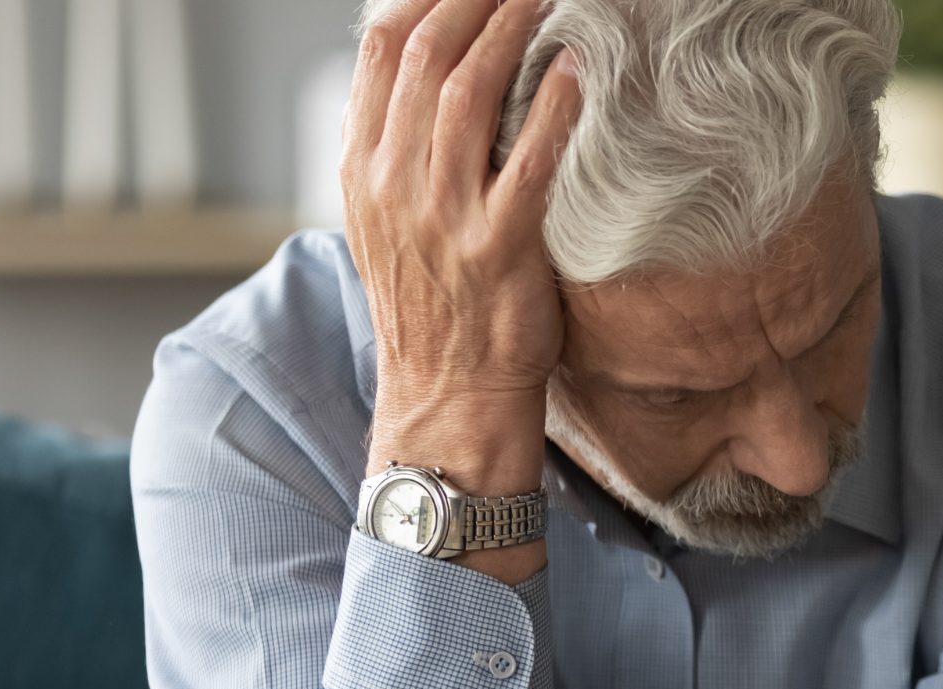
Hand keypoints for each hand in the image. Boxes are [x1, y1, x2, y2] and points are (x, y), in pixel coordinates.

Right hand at [344, 0, 579, 581]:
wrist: (446, 397)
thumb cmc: (435, 306)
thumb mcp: (391, 222)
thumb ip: (402, 150)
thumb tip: (432, 76)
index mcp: (364, 168)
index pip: (380, 50)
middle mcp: (393, 183)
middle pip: (426, 54)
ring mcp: (442, 216)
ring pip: (467, 93)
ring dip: (512, 31)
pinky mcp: (497, 249)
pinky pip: (526, 163)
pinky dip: (551, 110)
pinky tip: (577, 72)